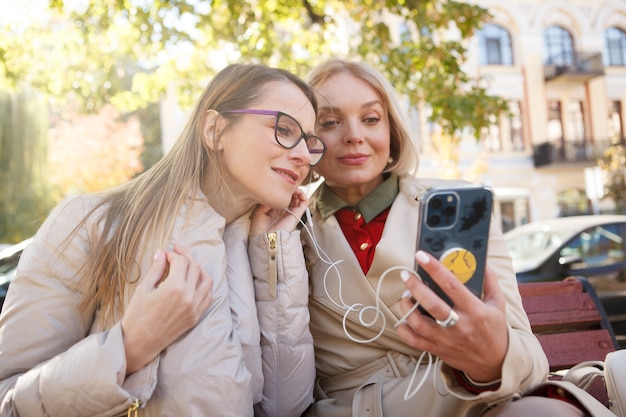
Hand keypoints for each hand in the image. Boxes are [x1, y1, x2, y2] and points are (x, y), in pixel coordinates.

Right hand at [121, 245, 212, 373]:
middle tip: (176, 252)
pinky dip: (204, 285)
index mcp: (174, 288)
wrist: (139, 343)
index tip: (165, 253)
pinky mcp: (196, 316)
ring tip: (187, 265)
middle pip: (195, 267)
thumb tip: (162, 253)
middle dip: (186, 256)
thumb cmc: (137, 316)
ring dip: (198, 269)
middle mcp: (189, 297)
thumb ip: (156, 269)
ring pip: (206, 280)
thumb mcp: (143, 289)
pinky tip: (194, 282)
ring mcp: (195, 308)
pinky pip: (208, 296)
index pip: (181, 262)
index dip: (173, 254)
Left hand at [249, 188, 307, 236]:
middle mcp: (284, 211)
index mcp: (275, 211)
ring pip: (298, 198)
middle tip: (285, 185)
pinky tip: (296, 192)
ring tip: (291, 188)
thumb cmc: (259, 229)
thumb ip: (265, 201)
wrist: (265, 239)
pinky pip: (304, 202)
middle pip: (291, 197)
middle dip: (289, 189)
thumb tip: (272, 193)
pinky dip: (302, 194)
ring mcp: (291, 212)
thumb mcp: (258, 211)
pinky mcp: (297, 214)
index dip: (281, 190)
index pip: (281, 198)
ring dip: (296, 190)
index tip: (276, 185)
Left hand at [396, 250, 507, 382]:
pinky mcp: (437, 350)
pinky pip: (413, 341)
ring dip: (407, 306)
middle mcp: (459, 326)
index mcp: (475, 311)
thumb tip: (482, 262)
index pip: (452, 286)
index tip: (422, 256)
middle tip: (406, 274)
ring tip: (406, 295)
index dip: (435, 269)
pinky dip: (403, 329)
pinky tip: (404, 318)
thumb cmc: (494, 330)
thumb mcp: (498, 304)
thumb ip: (490, 282)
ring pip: (418, 323)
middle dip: (415, 286)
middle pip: (431, 304)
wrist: (494, 363)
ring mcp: (446, 339)